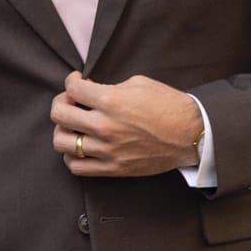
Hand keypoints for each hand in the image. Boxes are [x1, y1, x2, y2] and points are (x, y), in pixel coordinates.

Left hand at [50, 72, 202, 176]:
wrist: (190, 134)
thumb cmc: (168, 106)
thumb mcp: (138, 84)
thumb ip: (109, 86)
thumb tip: (89, 91)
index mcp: (111, 101)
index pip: (72, 89)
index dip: (71, 81)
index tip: (77, 82)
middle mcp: (105, 127)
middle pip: (59, 115)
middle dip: (61, 102)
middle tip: (71, 101)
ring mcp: (107, 151)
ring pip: (62, 143)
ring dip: (63, 130)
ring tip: (73, 125)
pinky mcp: (113, 169)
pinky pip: (76, 167)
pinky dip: (71, 156)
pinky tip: (80, 146)